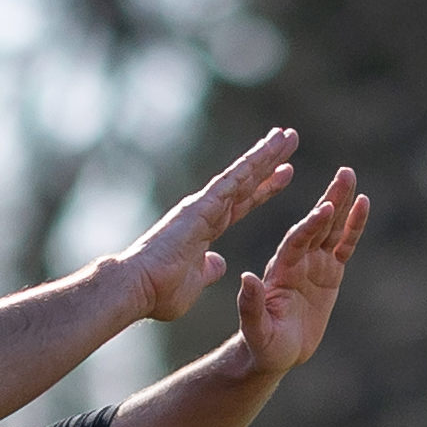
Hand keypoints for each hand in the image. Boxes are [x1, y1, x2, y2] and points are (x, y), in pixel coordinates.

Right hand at [111, 127, 302, 322]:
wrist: (137, 288)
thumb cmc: (159, 291)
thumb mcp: (195, 282)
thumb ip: (208, 270)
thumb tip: (218, 263)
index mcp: (206, 228)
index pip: (243, 203)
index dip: (264, 189)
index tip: (285, 173)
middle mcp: (205, 211)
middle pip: (246, 182)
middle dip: (269, 161)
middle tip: (289, 138)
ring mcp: (203, 206)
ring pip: (241, 175)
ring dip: (265, 154)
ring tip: (286, 135)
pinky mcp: (200, 206)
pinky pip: (231, 181)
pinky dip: (251, 164)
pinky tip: (268, 149)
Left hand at [230, 169, 369, 377]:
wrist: (273, 352)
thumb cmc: (262, 344)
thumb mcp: (255, 329)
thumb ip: (251, 305)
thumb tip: (246, 277)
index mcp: (279, 270)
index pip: (298, 242)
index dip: (312, 226)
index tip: (325, 209)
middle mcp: (297, 260)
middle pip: (317, 225)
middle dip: (331, 200)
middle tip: (346, 173)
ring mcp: (314, 263)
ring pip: (331, 229)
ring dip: (342, 203)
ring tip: (351, 177)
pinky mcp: (329, 272)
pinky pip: (344, 245)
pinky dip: (353, 226)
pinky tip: (362, 204)